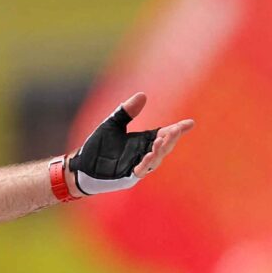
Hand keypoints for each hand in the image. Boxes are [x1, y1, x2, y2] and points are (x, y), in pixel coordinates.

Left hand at [64, 92, 194, 196]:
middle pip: (163, 147)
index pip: (164, 135)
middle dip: (171, 139)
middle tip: (177, 129)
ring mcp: (136, 167)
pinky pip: (140, 170)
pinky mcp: (127, 177)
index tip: (190, 123)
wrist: (81, 165)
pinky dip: (146, 162)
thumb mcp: (113, 124)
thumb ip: (127, 111)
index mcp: (142, 142)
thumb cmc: (98, 147)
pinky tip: (151, 153)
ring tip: (164, 139)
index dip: (177, 130)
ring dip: (160, 150)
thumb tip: (143, 95)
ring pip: (155, 159)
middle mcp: (143, 155)